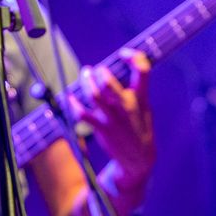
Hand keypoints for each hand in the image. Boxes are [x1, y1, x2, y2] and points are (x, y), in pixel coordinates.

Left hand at [68, 53, 154, 210]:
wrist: (138, 161)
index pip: (143, 70)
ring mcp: (113, 118)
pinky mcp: (102, 129)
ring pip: (94, 94)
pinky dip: (73, 104)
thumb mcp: (146, 109)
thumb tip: (124, 69)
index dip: (134, 56)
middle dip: (99, 72)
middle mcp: (127, 106)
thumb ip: (137, 90)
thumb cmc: (140, 130)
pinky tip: (69, 98)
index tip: (123, 54)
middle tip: (96, 70)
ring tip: (85, 74)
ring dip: (85, 82)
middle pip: (108, 82)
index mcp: (141, 99)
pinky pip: (82, 114)